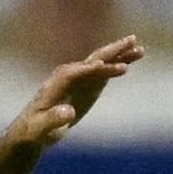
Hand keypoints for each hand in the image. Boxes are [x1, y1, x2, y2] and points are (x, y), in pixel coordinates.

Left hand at [10, 35, 145, 146]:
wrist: (34, 130)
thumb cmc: (32, 130)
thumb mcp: (38, 128)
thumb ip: (52, 119)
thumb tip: (68, 112)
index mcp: (55, 85)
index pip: (73, 73)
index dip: (86, 69)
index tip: (102, 67)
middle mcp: (68, 77)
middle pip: (91, 61)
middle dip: (109, 53)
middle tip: (129, 43)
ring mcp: (80, 80)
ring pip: (102, 63)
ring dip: (119, 56)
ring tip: (140, 49)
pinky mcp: (87, 86)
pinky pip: (105, 72)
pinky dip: (117, 66)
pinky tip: (132, 60)